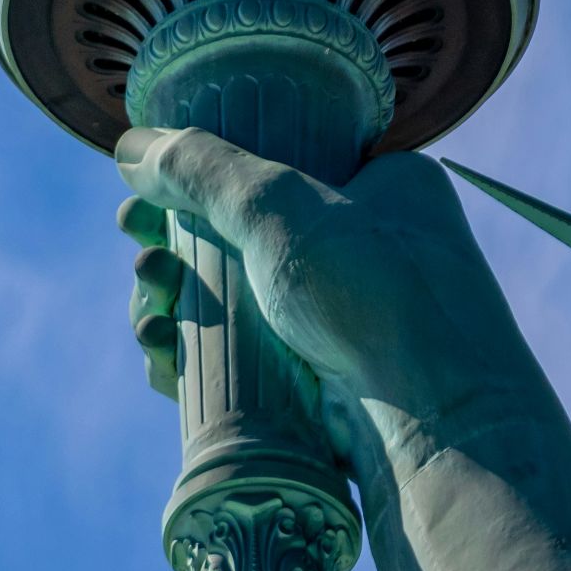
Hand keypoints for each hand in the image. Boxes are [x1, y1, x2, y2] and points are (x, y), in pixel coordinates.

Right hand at [116, 126, 516, 470]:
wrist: (439, 424)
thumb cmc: (377, 294)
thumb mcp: (282, 204)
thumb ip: (204, 169)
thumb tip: (131, 146)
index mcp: (389, 188)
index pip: (285, 166)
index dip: (208, 180)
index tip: (144, 195)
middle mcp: (376, 252)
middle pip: (247, 239)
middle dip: (176, 251)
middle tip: (141, 259)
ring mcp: (352, 323)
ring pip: (240, 306)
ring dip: (177, 306)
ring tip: (148, 315)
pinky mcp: (328, 387)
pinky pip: (248, 364)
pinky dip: (198, 359)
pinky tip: (161, 359)